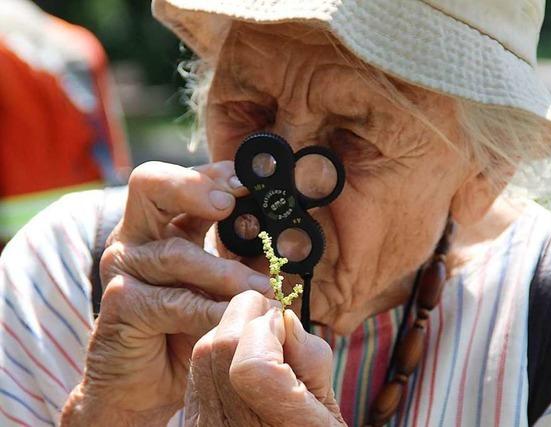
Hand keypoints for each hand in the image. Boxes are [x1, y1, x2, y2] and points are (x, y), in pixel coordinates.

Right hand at [61, 161, 273, 425]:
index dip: (214, 174)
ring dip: (225, 273)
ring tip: (263, 289)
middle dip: (193, 186)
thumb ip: (247, 258)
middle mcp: (137, 236)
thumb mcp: (223, 284)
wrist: (151, 382)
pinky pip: (171, 301)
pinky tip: (232, 319)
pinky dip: (208, 310)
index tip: (249, 181)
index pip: (183, 180)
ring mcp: (124, 268)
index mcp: (163, 223)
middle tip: (229, 202)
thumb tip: (291, 239)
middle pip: (150, 184)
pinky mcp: (120, 305)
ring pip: (175, 253)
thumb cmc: (189, 326)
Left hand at [185, 290, 345, 426]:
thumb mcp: (329, 413)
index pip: (251, 365)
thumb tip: (283, 317)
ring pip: (202, 354)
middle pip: (219, 348)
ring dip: (231, 331)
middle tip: (274, 324)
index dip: (269, 328)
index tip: (287, 325)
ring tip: (260, 342)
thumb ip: (312, 362)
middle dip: (248, 317)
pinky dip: (218, 353)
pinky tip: (240, 362)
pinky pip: (196, 373)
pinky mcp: (192, 425)